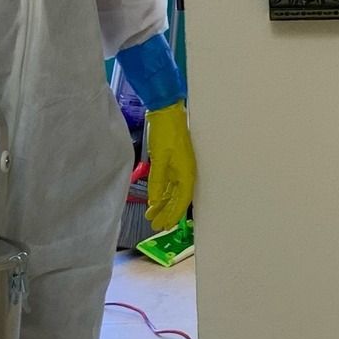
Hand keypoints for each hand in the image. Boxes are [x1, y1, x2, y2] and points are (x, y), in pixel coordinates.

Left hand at [145, 102, 195, 231]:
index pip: (182, 200)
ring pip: (172, 192)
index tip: (165, 225)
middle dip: (167, 213)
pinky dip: (162, 193)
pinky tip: (154, 201)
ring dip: (163, 204)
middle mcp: (186, 173)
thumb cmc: (166, 133)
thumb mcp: (160, 159)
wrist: (166, 112)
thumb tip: (155, 201)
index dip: (174, 214)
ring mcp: (180, 168)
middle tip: (156, 225)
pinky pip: (168, 183)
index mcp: (187, 173)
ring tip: (151, 216)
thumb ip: (157, 181)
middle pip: (178, 199)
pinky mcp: (173, 163)